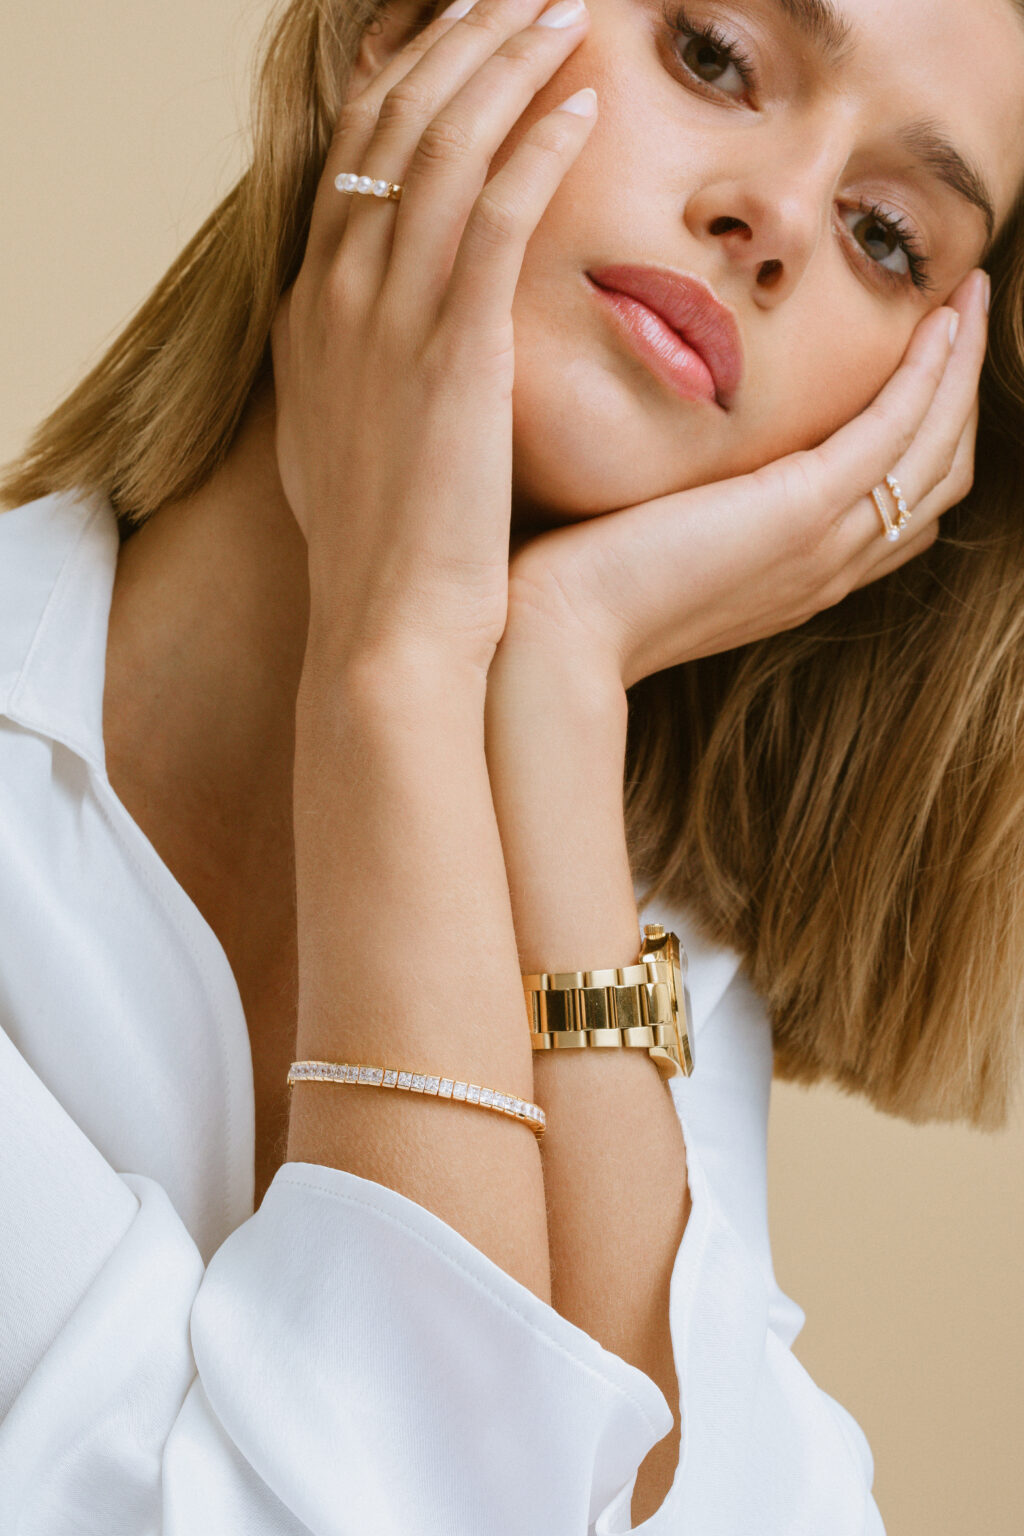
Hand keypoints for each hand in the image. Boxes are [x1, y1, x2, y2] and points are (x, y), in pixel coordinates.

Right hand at [269, 0, 597, 675]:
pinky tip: (583, 106)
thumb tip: (382, 339)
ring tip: (563, 12)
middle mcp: (335, 293)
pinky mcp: (450, 349)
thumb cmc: (382, 550)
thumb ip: (357, 368)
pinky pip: (492, 215)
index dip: (410, 76)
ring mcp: (385, 317)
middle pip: (392, 121)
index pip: (354, 154)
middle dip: (460, 38)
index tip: (465, 34)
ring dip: (504, 63)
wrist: (387, 626)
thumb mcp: (346, 442)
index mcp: (311, 310)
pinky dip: (536, 148)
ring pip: (440, 145)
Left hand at [502, 267, 988, 689]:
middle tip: (968, 309)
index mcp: (803, 575)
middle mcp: (831, 566)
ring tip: (975, 293)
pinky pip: (897, 431)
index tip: (925, 362)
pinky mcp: (802, 511)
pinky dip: (934, 371)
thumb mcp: (663, 544)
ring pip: (937, 449)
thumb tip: (687, 463)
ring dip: (964, 364)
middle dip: (962, 391)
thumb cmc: (586, 586)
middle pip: (939, 477)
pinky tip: (942, 316)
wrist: (560, 632)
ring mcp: (825, 542)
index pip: (903, 509)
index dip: (928, 435)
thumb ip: (699, 508)